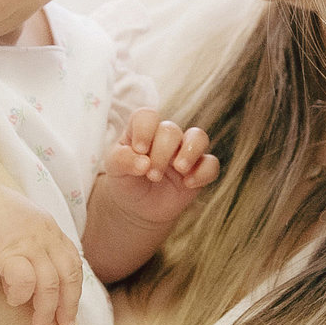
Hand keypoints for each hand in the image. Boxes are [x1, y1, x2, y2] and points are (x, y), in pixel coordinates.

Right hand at [0, 190, 84, 324]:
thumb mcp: (20, 230)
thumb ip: (31, 253)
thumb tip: (29, 288)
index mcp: (51, 230)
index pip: (73, 264)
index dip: (74, 291)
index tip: (70, 313)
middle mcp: (46, 236)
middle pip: (68, 276)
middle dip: (67, 306)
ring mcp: (30, 243)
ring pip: (50, 283)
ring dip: (46, 309)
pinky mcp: (9, 251)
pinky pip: (25, 280)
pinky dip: (21, 295)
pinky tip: (12, 300)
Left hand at [100, 109, 218, 226]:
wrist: (137, 208)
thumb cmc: (125, 181)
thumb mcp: (114, 170)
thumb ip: (122, 160)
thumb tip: (143, 162)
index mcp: (142, 130)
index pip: (147, 116)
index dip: (145, 130)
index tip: (139, 150)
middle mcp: (165, 137)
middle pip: (171, 129)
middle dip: (161, 153)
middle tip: (152, 175)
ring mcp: (184, 152)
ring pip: (199, 137)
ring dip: (189, 152)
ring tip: (179, 169)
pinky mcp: (198, 170)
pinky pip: (211, 164)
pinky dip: (203, 173)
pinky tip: (188, 184)